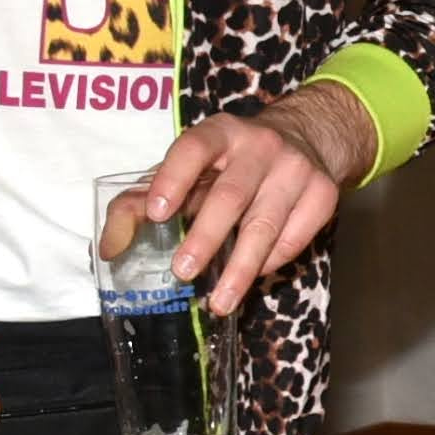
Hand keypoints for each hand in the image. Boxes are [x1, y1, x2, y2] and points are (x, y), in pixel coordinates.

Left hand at [133, 85, 377, 321]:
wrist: (310, 137)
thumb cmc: (232, 163)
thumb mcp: (189, 169)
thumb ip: (141, 202)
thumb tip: (110, 248)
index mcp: (219, 132)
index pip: (192, 149)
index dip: (172, 179)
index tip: (155, 213)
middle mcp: (260, 145)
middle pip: (231, 195)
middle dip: (206, 236)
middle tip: (182, 271)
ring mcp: (296, 169)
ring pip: (265, 225)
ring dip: (240, 268)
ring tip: (219, 302)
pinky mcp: (323, 194)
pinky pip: (293, 239)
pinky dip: (270, 263)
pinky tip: (251, 278)